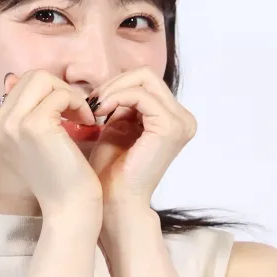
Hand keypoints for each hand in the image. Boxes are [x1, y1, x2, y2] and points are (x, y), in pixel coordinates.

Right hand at [0, 69, 102, 223]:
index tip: (67, 115)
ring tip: (81, 118)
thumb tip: (13, 77)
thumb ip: (23, 110)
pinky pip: (60, 95)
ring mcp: (11, 125)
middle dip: (59, 89)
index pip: (21, 86)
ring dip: (69, 94)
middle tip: (76, 114)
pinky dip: (78, 105)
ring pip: (43, 79)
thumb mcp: (33, 140)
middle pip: (31, 77)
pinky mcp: (33, 125)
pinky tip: (86, 124)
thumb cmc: (58, 176)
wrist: (69, 208)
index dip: (49, 94)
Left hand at [87, 67, 196, 255]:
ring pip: (144, 80)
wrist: (114, 201)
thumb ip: (122, 103)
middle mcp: (183, 119)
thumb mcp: (117, 126)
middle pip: (147, 75)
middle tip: (92, 102)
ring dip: (113, 90)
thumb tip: (115, 82)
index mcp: (172, 118)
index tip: (93, 102)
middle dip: (115, 84)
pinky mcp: (171, 127)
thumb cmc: (111, 169)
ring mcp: (181, 122)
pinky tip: (100, 112)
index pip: (145, 81)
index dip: (116, 85)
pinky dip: (116, 98)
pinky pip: (141, 96)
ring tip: (94, 108)